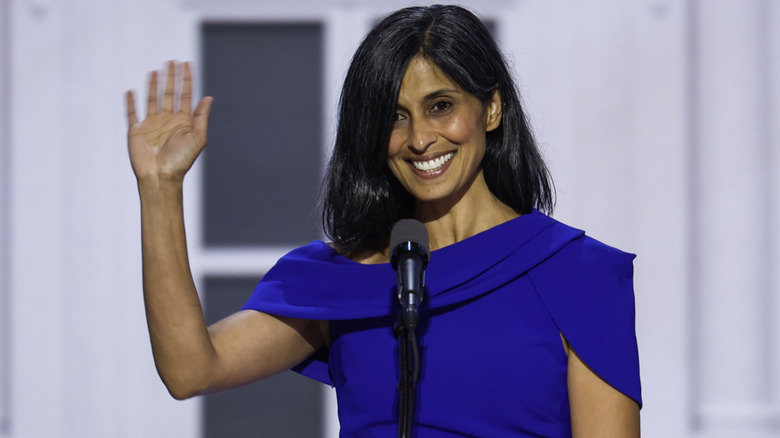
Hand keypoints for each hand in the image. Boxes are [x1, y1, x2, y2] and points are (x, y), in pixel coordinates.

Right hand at [125, 61, 212, 181]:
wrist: (161, 176)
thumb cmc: (181, 160)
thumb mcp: (197, 138)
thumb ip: (202, 117)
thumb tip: (209, 97)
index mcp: (183, 122)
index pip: (186, 95)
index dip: (187, 79)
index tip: (187, 64)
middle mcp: (168, 120)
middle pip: (169, 93)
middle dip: (171, 77)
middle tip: (172, 61)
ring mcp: (152, 125)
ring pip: (152, 99)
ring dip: (154, 85)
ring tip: (156, 70)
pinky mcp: (137, 130)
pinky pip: (132, 114)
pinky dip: (131, 103)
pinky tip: (131, 91)